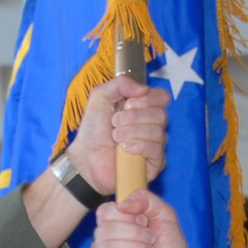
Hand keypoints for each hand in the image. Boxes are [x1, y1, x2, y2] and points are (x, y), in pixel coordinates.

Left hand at [68, 76, 168, 195]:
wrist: (85, 158)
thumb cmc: (93, 130)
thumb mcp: (100, 97)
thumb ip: (120, 84)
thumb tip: (144, 89)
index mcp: (144, 108)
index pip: (162, 97)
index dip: (148, 99)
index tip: (127, 104)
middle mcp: (153, 125)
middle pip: (161, 115)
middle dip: (134, 117)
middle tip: (115, 123)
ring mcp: (155, 145)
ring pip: (158, 133)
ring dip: (131, 132)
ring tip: (115, 137)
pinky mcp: (154, 163)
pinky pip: (156, 151)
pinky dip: (139, 146)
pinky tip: (124, 148)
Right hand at [92, 191, 200, 247]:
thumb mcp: (164, 214)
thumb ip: (145, 199)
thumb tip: (122, 204)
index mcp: (113, 224)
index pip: (104, 211)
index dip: (126, 215)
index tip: (145, 221)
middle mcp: (103, 241)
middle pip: (105, 229)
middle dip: (136, 234)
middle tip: (153, 241)